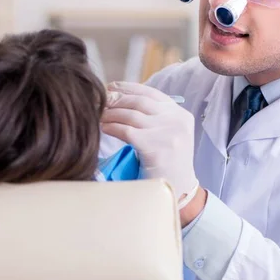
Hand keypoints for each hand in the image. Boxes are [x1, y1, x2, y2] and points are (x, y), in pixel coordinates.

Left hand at [100, 81, 198, 208]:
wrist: (179, 193)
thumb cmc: (168, 165)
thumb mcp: (169, 135)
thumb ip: (155, 118)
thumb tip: (122, 99)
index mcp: (181, 115)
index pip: (152, 93)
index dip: (129, 88)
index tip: (112, 87)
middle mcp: (177, 121)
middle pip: (139, 101)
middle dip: (116, 99)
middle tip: (100, 100)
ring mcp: (168, 134)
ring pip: (131, 114)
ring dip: (111, 113)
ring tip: (98, 115)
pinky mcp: (156, 148)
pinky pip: (126, 131)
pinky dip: (112, 127)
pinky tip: (103, 128)